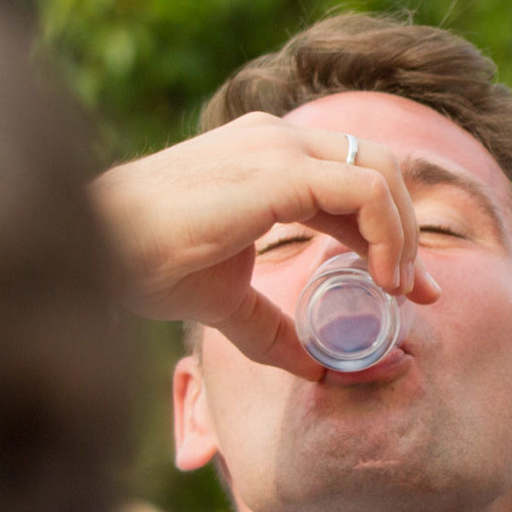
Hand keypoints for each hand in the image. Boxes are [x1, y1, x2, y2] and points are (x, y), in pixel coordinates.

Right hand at [93, 112, 441, 377]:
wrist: (92, 247)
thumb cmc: (143, 265)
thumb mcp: (226, 302)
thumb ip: (275, 330)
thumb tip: (320, 373)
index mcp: (265, 156)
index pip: (353, 180)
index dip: (391, 232)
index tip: (409, 289)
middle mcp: (275, 138)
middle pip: (378, 167)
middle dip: (409, 229)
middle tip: (419, 292)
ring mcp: (276, 146)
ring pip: (381, 171)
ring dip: (403, 233)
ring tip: (397, 289)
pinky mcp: (276, 171)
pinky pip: (363, 189)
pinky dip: (387, 231)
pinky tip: (380, 277)